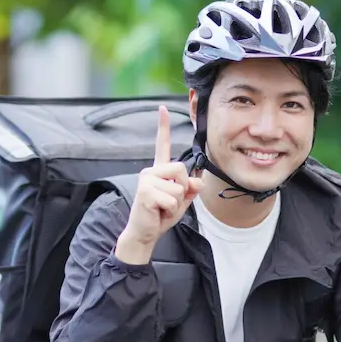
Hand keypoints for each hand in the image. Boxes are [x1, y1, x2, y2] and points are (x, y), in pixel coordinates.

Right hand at [115, 106, 202, 262]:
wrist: (144, 233)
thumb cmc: (160, 216)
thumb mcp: (181, 201)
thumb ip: (190, 189)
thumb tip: (197, 181)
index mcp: (158, 171)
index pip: (162, 145)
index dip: (163, 126)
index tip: (163, 108)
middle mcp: (150, 171)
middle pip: (181, 170)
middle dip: (182, 189)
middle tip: (168, 202)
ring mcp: (146, 180)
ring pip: (179, 186)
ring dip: (176, 203)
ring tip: (162, 208)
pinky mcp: (146, 192)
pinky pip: (173, 199)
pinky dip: (171, 210)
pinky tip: (158, 212)